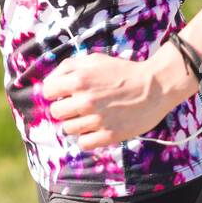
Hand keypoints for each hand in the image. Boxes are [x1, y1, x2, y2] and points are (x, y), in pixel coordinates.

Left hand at [41, 52, 181, 150]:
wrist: (154, 87)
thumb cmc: (122, 71)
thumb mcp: (94, 59)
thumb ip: (67, 67)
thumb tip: (48, 82)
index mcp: (79, 80)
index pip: (47, 92)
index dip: (55, 92)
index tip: (65, 93)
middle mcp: (85, 100)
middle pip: (56, 112)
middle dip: (65, 108)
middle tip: (79, 106)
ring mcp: (96, 120)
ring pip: (68, 129)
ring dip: (76, 123)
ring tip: (90, 116)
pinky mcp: (108, 135)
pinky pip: (83, 143)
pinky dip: (87, 137)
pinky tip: (96, 129)